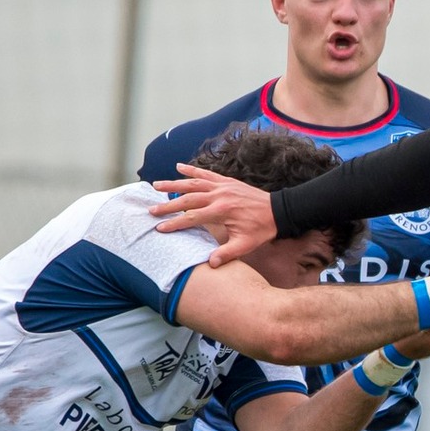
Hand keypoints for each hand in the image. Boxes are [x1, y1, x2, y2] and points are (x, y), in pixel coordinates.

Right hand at [151, 165, 276, 265]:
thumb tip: (210, 263)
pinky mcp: (226, 180)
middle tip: (151, 210)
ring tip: (156, 185)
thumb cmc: (261, 229)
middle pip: (188, 199)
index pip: (192, 218)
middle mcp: (219, 195)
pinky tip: (178, 166)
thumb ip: (228, 253)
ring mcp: (222, 186)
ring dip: (174, 183)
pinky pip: (206, 173)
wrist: (278, 211)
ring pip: (193, 183)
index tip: (160, 228)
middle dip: (168, 205)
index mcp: (222, 211)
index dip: (175, 223)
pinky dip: (192, 170)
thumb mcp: (246, 244)